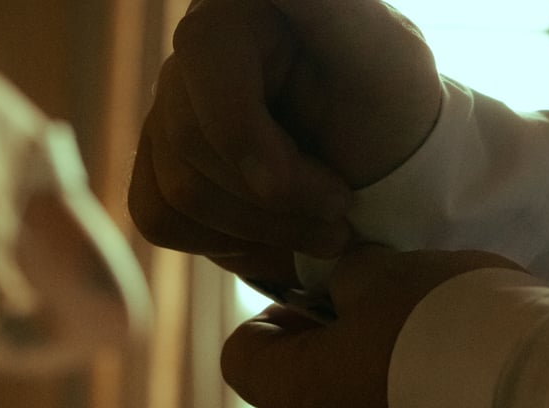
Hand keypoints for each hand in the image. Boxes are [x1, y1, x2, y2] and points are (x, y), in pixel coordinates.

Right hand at [128, 0, 441, 286]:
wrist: (380, 168)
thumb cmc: (391, 108)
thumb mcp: (384, 56)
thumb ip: (329, 8)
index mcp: (236, 10)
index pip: (204, 56)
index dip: (247, 135)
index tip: (324, 189)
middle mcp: (192, 54)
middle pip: (193, 143)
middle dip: (281, 198)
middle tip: (342, 208)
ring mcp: (167, 111)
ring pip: (181, 193)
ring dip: (265, 230)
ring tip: (324, 229)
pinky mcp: (157, 164)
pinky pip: (159, 218)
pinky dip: (228, 243)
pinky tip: (274, 231)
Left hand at [221, 246, 523, 407]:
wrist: (542, 403)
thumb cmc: (446, 327)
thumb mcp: (386, 272)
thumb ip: (347, 275)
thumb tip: (344, 283)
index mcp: (297, 397)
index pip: (243, 356)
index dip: (269, 321)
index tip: (313, 302)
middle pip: (300, 398)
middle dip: (328, 356)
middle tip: (378, 321)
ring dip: (373, 398)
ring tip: (429, 362)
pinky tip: (457, 403)